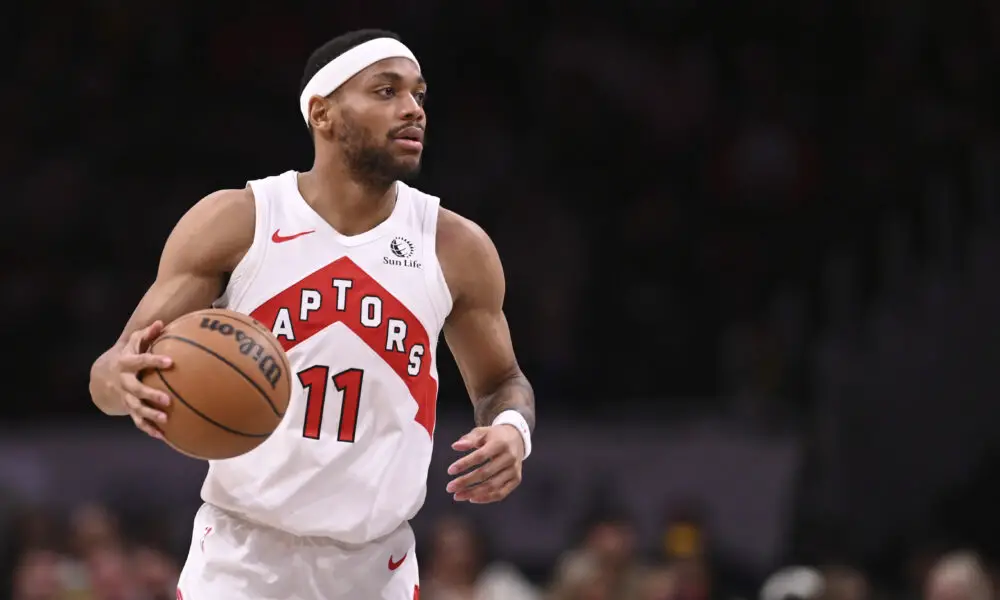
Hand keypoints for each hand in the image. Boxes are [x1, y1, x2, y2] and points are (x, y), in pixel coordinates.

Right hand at [109, 322, 173, 438]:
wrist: (101, 377)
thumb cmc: (125, 356)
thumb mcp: (132, 343)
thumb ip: (146, 334)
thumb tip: (160, 323)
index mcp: (125, 364)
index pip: (141, 361)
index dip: (154, 361)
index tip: (171, 362)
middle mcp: (124, 382)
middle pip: (136, 389)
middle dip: (150, 395)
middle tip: (167, 400)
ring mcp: (125, 397)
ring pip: (136, 408)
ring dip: (150, 415)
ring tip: (165, 420)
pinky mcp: (128, 409)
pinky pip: (137, 420)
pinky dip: (148, 428)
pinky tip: (162, 436)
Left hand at [446, 425, 524, 503]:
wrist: (516, 439)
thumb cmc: (494, 436)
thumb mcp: (482, 432)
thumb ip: (469, 439)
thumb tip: (455, 446)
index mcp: (500, 443)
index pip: (480, 456)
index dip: (465, 464)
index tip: (450, 471)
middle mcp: (509, 457)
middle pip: (485, 473)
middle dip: (465, 482)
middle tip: (449, 488)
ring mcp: (514, 470)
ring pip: (492, 486)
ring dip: (473, 493)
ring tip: (457, 496)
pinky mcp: (516, 479)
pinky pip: (501, 493)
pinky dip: (486, 498)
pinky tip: (472, 499)